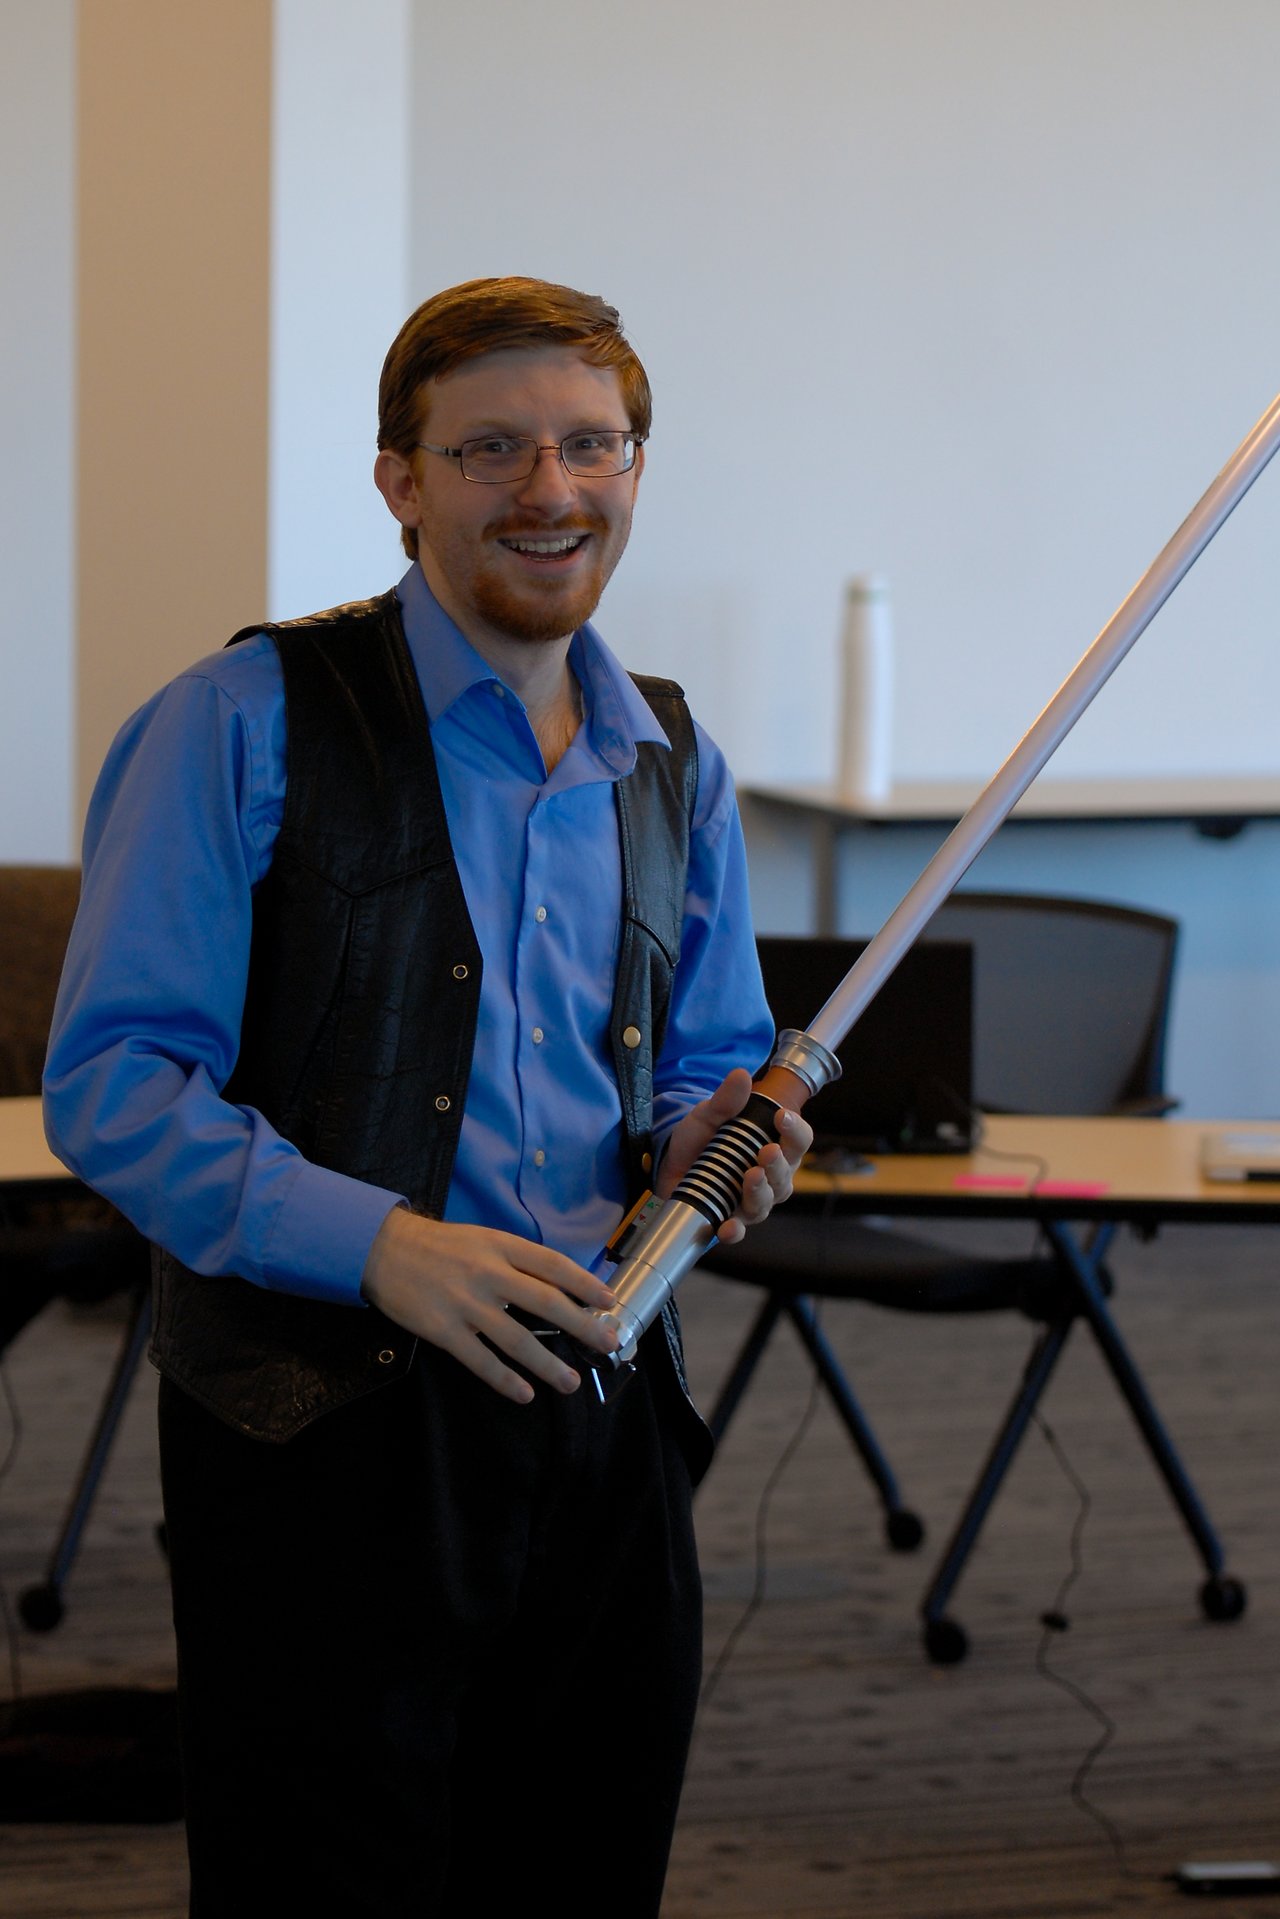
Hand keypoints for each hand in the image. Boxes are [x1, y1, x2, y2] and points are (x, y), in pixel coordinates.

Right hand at [360, 1210, 620, 1403]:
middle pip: (546, 1303)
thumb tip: (558, 1287)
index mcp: (501, 1247)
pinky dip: (505, 1380)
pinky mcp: (443, 1330)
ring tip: (570, 1383)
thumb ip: (516, 1260)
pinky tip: (525, 1393)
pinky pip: (481, 1361)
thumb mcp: (483, 1239)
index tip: (610, 1302)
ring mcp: (466, 1304)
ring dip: (548, 1365)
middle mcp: (488, 1273)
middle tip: (607, 1344)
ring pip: (517, 1340)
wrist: (382, 1250)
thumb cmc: (440, 1246)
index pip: (553, 1265)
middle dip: (582, 1326)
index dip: (584, 1284)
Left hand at [657, 1067, 812, 1244]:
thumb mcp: (708, 1115)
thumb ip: (725, 1100)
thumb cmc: (698, 1141)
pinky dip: (735, 1231)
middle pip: (786, 1175)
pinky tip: (728, 1227)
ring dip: (760, 1192)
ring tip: (750, 1177)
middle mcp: (770, 1177)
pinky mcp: (729, 1218)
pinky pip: (739, 1230)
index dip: (796, 1130)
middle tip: (767, 1152)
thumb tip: (741, 1075)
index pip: (798, 1140)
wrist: (668, 1165)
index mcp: (773, 1146)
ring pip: (766, 1202)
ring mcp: (751, 1200)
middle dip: (778, 1164)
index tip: (782, 1116)